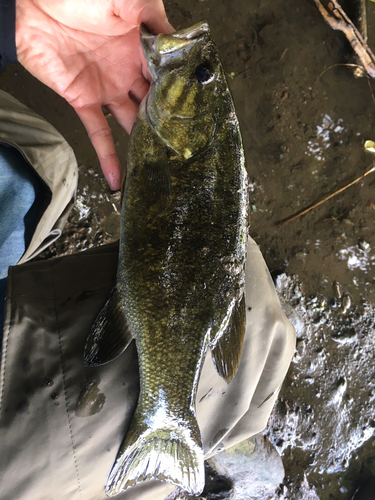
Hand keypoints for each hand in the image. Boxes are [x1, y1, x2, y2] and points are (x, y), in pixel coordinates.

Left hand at [16, 0, 173, 189]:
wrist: (31, 4)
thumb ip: (154, 16)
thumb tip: (178, 40)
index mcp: (139, 47)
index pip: (166, 75)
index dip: (180, 91)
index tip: (198, 111)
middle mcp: (126, 71)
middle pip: (153, 102)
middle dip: (168, 121)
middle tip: (186, 143)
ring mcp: (106, 89)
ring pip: (132, 122)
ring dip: (146, 142)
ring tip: (164, 164)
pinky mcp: (84, 101)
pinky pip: (99, 134)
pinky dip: (108, 158)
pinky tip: (119, 180)